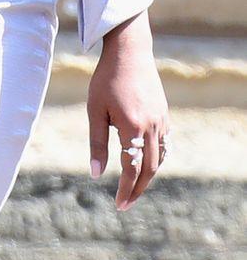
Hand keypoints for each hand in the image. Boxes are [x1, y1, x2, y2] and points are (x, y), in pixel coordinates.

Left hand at [87, 12, 168, 209]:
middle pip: (149, 169)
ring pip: (160, 158)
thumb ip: (96, 143)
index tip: (119, 205)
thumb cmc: (106, 80)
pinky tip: (147, 165)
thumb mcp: (95, 111)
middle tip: (126, 204)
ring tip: (134, 188)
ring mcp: (162, 121)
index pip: (132, 168)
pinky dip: (157, 159)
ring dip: (148, 177)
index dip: (125, 189)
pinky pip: (164, 145)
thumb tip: (95, 173)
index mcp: (133, 128)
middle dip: (137, 189)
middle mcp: (151, 127)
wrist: (130, 53)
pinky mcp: (165, 115)